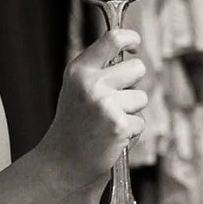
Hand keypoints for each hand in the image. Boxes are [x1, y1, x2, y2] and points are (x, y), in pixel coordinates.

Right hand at [40, 28, 148, 189]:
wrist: (60, 165)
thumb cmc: (73, 128)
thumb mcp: (77, 90)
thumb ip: (99, 71)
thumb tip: (133, 57)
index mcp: (79, 70)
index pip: (113, 39)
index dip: (130, 38)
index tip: (135, 45)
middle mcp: (91, 83)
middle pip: (137, 68)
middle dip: (133, 84)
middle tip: (114, 103)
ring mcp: (105, 103)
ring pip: (141, 97)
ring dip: (131, 112)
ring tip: (106, 125)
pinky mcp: (119, 125)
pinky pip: (140, 122)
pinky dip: (130, 133)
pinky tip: (110, 139)